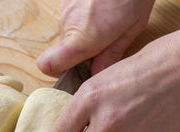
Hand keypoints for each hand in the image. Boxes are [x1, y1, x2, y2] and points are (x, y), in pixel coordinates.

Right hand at [37, 0, 154, 76]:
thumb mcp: (131, 29)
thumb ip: (110, 56)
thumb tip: (96, 76)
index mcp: (84, 38)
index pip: (48, 65)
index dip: (58, 72)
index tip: (74, 71)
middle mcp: (69, 25)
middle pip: (62, 51)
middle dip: (79, 53)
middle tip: (104, 44)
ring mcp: (65, 10)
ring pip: (68, 33)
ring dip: (83, 34)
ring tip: (107, 22)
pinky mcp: (66, 0)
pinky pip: (71, 18)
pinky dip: (83, 19)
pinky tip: (101, 10)